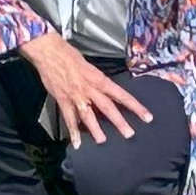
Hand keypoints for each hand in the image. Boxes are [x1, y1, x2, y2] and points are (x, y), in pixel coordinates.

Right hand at [28, 34, 150, 145]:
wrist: (49, 51)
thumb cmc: (68, 54)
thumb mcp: (88, 65)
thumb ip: (96, 80)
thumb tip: (104, 90)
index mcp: (98, 78)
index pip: (121, 94)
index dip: (134, 106)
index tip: (146, 116)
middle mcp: (90, 88)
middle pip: (108, 107)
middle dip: (119, 121)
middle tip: (129, 133)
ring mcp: (76, 96)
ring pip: (89, 115)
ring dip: (96, 129)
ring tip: (102, 140)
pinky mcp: (63, 100)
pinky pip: (69, 118)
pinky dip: (73, 131)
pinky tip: (76, 142)